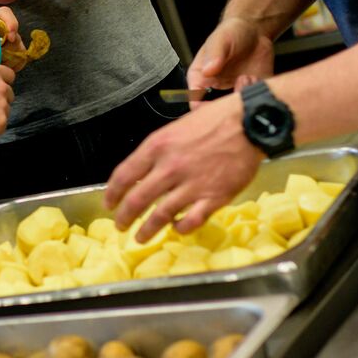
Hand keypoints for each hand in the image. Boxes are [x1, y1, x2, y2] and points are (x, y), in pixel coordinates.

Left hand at [0, 7, 23, 64]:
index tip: (11, 37)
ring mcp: (3, 38)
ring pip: (18, 42)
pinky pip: (18, 54)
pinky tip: (9, 68)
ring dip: (15, 54)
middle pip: (14, 29)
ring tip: (5, 65)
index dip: (10, 22)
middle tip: (8, 56)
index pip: (3, 13)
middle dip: (14, 43)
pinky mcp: (7, 50)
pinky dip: (17, 61)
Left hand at [103, 95, 261, 240]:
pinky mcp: (213, 198)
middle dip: (124, 217)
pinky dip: (180, 228)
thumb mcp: (176, 127)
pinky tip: (176, 228)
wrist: (249, 123)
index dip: (112, 193)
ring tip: (140, 237)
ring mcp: (191, 185)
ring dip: (146, 230)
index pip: (124, 175)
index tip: (109, 203)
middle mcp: (170, 167)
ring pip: (160, 216)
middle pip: (137, 200)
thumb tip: (144, 170)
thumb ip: (159, 150)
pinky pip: (190, 221)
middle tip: (120, 225)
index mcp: (158, 146)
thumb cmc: (215, 120)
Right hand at [186, 18, 273, 108]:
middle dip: (227, 105)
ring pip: (237, 108)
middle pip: (216, 111)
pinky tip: (257, 77)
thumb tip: (208, 70)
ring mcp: (235, 91)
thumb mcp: (221, 39)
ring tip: (248, 77)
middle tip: (237, 88)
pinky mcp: (253, 92)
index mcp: (201, 78)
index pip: (194, 102)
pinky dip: (258, 94)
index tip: (214, 107)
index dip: (202, 109)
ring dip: (244, 96)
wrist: (255, 30)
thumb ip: (214, 54)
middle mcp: (216, 89)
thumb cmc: (232, 32)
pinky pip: (256, 102)